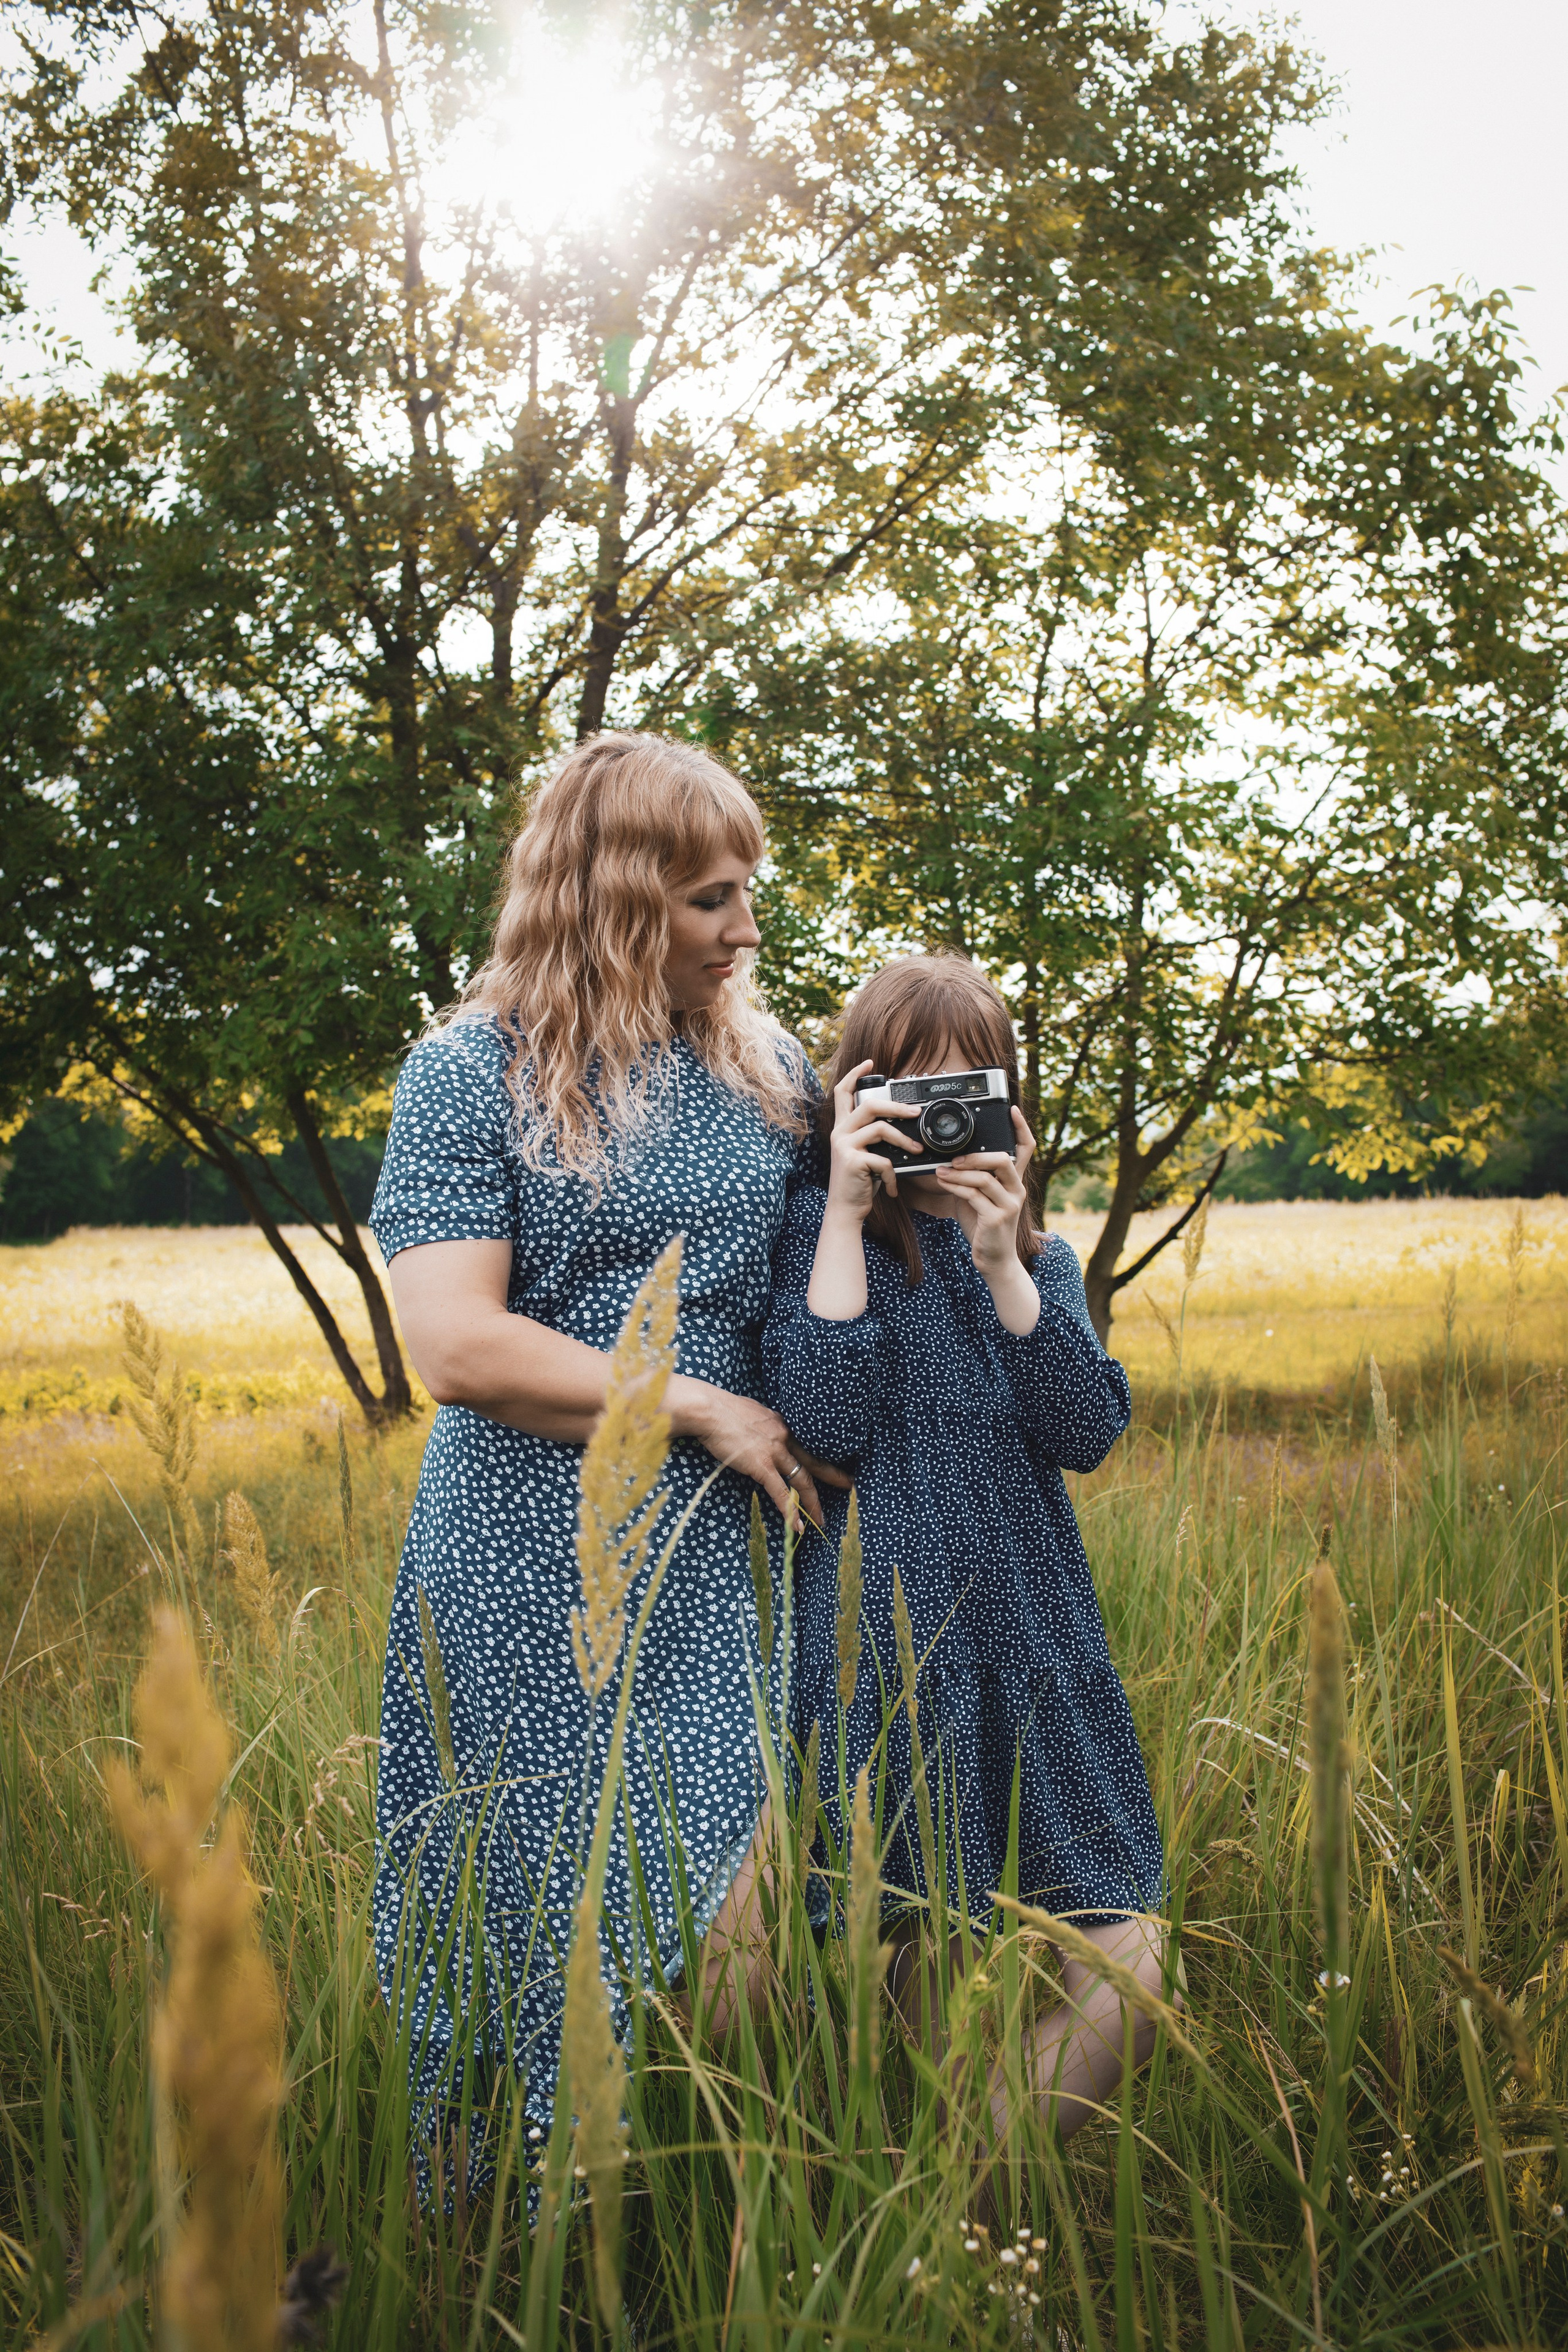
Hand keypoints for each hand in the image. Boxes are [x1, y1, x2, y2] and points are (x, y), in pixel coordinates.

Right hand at [667, 1377, 848, 1522]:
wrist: (709, 1410)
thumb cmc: (723, 1409)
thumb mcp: (752, 1411)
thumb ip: (763, 1423)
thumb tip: (761, 1427)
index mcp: (782, 1423)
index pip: (808, 1443)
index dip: (822, 1455)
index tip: (834, 1464)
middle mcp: (784, 1436)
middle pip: (814, 1461)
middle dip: (834, 1475)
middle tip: (850, 1486)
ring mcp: (774, 1451)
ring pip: (802, 1480)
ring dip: (813, 1502)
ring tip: (821, 1519)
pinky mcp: (761, 1465)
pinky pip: (780, 1492)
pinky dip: (790, 1511)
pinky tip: (797, 1526)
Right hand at [823, 1059, 919, 1222]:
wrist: (845, 1210)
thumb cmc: (859, 1182)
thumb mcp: (865, 1154)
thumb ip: (875, 1137)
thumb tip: (904, 1124)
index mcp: (842, 1127)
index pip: (843, 1092)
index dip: (854, 1074)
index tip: (870, 1063)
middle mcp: (840, 1132)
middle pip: (870, 1104)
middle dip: (897, 1106)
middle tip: (916, 1112)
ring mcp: (844, 1146)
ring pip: (881, 1129)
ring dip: (904, 1140)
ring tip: (917, 1150)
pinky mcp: (852, 1161)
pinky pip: (883, 1160)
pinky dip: (892, 1175)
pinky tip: (892, 1187)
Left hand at [933, 1107, 1042, 1333]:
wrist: (994, 1262)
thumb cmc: (983, 1227)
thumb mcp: (978, 1198)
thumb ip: (972, 1178)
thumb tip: (950, 1160)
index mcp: (1015, 1182)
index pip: (1026, 1149)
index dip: (1022, 1128)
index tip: (1012, 1109)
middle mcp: (1017, 1190)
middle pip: (1003, 1159)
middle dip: (976, 1155)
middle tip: (954, 1157)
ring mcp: (1009, 1205)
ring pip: (984, 1178)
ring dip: (959, 1173)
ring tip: (940, 1171)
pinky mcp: (996, 1219)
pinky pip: (974, 1195)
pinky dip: (956, 1187)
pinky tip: (943, 1183)